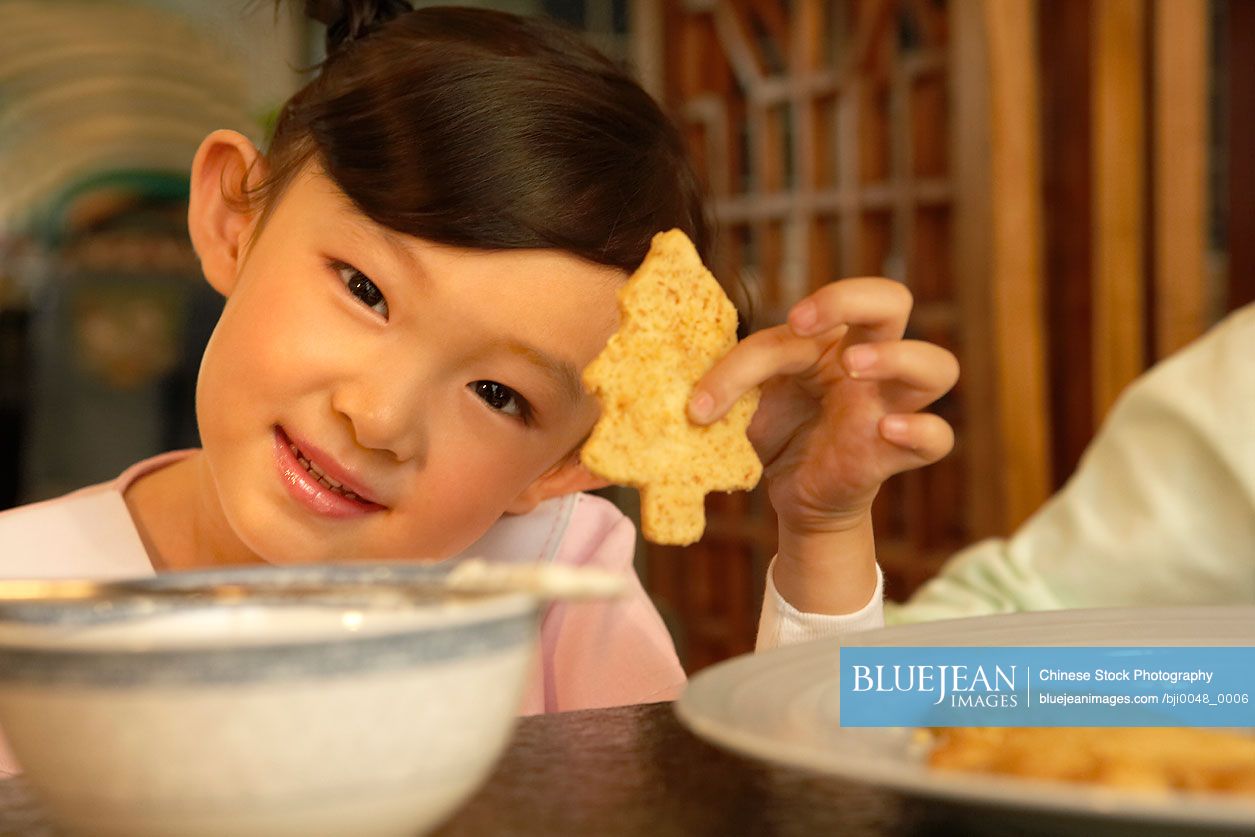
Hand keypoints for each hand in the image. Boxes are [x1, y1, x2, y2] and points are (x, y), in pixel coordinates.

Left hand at [688, 278, 958, 612]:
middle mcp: (868, 362)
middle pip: (894, 300)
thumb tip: (674, 383)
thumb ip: (729, 380)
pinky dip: (922, 432)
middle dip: (854, 298)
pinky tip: (886, 433)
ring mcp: (890, 406)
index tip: (753, 354)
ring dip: (898, 358)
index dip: (780, 333)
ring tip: (856, 371)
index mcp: (830, 339)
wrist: (790, 497)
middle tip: (805, 326)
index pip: (811, 317)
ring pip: (938, 365)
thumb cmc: (773, 431)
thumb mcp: (746, 401)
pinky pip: (940, 437)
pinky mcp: (895, 452)